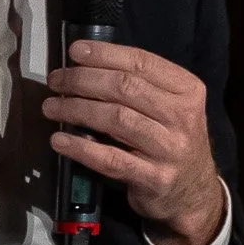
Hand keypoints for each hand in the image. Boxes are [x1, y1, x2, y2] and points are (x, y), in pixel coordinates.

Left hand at [43, 41, 225, 244]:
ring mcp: (169, 149)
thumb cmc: (171, 140)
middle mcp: (182, 117)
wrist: (193, 193)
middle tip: (56, 81)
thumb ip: (140, 85)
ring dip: (76, 109)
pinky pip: (111, 159)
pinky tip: (60, 139)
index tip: (74, 51)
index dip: (105, 54)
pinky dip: (81, 148)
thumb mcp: (170, 106)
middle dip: (83, 80)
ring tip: (51, 107)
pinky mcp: (154, 178)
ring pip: (116, 119)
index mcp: (187, 90)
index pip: (142, 63)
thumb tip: (87, 63)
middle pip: (125, 88)